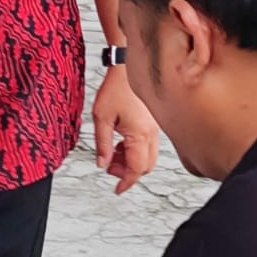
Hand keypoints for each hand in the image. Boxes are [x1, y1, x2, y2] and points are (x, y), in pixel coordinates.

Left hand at [92, 65, 158, 193]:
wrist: (127, 67)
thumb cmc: (116, 88)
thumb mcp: (101, 118)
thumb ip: (102, 144)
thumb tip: (102, 163)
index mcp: (140, 135)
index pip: (135, 169)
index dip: (126, 182)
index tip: (117, 189)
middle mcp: (151, 134)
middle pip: (144, 166)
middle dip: (127, 171)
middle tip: (109, 165)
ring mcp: (154, 129)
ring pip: (147, 157)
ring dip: (130, 161)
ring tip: (112, 151)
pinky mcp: (153, 123)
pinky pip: (148, 146)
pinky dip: (135, 150)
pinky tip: (121, 141)